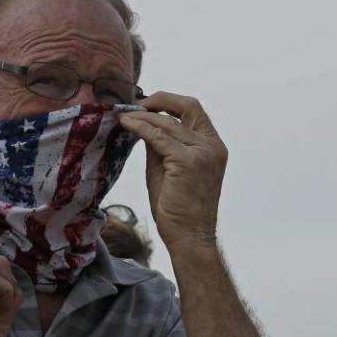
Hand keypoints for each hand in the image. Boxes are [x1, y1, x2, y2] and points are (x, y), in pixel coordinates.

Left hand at [118, 92, 227, 252]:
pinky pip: (158, 136)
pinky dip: (140, 127)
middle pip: (187, 106)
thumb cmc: (178, 209)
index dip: (169, 102)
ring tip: (123, 117)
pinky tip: (126, 125)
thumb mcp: (169, 168)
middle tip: (134, 104)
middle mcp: (213, 146)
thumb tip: (143, 123)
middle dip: (159, 99)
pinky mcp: (187, 161)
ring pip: (168, 122)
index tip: (145, 104)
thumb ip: (161, 145)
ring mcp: (203, 152)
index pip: (194, 110)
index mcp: (214, 146)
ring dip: (142, 116)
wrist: (189, 237)